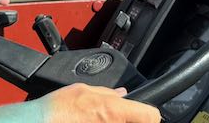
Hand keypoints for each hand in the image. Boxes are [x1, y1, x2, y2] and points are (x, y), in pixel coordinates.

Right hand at [37, 84, 159, 122]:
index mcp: (114, 110)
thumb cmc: (57, 109)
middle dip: (131, 121)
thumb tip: (122, 94)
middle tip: (116, 116)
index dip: (149, 114)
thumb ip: (108, 93)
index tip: (144, 113)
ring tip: (99, 120)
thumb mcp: (84, 90)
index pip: (151, 116)